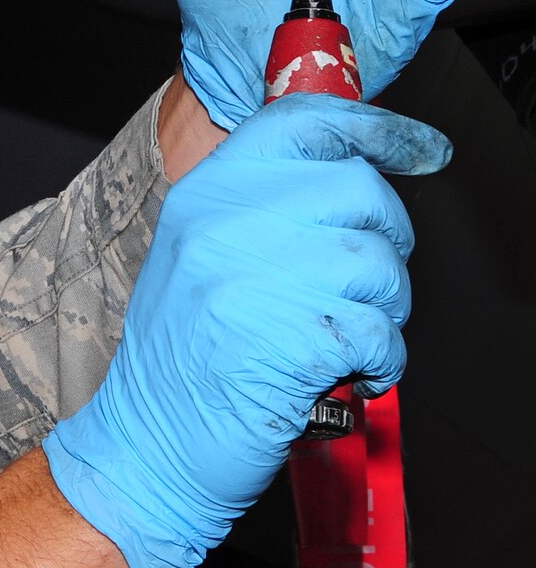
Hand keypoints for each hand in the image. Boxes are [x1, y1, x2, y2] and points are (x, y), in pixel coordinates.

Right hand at [43, 95, 449, 567]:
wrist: (149, 444)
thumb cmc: (182, 358)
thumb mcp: (199, 257)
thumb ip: (263, 209)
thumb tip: (353, 178)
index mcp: (204, 196)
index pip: (303, 123)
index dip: (377, 129)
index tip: (419, 149)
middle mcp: (223, 226)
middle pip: (359, 190)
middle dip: (387, 242)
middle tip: (361, 284)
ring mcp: (252, 280)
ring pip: (379, 263)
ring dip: (384, 310)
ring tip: (343, 337)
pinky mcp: (289, 340)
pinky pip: (379, 332)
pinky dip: (381, 361)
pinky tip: (346, 373)